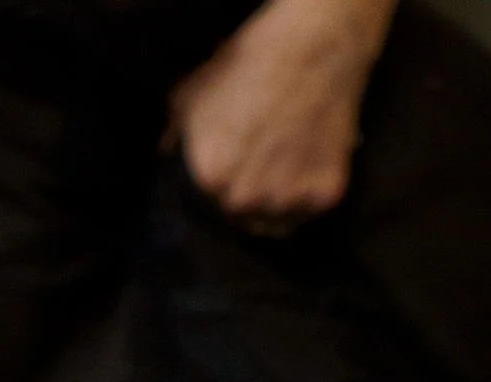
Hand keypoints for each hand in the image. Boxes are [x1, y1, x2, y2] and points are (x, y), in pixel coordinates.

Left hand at [168, 0, 398, 229]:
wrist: (311, 48)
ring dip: (275, 207)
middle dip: (245, 203)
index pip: (206, 211)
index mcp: (209, 178)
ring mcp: (286, 200)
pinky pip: (309, 212)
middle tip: (256, 173)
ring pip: (276, 224)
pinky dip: (307, 198)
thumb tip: (165, 156)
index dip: (216, 195)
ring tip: (280, 175)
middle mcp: (245, 198)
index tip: (226, 180)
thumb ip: (174, 134)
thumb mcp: (192, 94)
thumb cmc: (248, 66)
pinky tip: (304, 170)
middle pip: (241, 221)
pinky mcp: (325, 195)